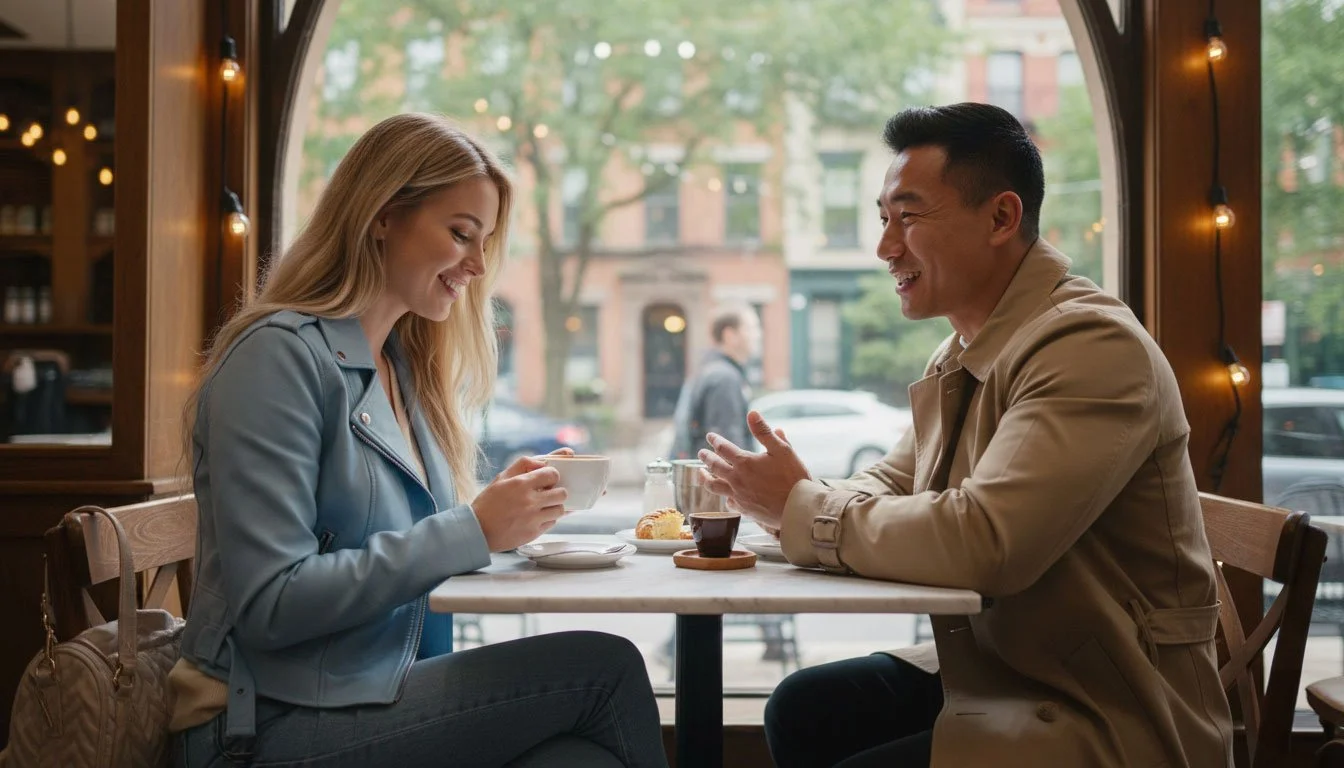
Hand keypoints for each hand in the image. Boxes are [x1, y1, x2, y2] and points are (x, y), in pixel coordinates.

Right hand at [473, 456, 566, 551]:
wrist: (478, 531)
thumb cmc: (488, 503)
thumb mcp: (501, 478)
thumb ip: (523, 464)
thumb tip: (543, 462)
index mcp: (521, 484)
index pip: (552, 474)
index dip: (552, 475)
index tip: (548, 479)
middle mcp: (530, 501)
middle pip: (562, 493)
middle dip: (557, 491)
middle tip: (548, 494)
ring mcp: (533, 518)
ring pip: (560, 509)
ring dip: (554, 506)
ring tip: (543, 506)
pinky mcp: (534, 533)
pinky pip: (552, 523)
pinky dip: (548, 519)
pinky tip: (536, 517)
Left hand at [699, 411, 810, 530]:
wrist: (798, 508)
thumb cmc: (793, 477)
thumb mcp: (782, 449)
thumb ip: (764, 432)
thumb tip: (752, 413)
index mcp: (745, 462)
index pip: (723, 448)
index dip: (715, 440)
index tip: (710, 436)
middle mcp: (737, 479)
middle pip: (714, 466)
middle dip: (706, 458)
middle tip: (701, 453)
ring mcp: (738, 496)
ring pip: (714, 486)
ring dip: (706, 478)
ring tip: (701, 474)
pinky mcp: (744, 509)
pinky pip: (728, 502)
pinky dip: (725, 496)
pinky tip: (726, 495)